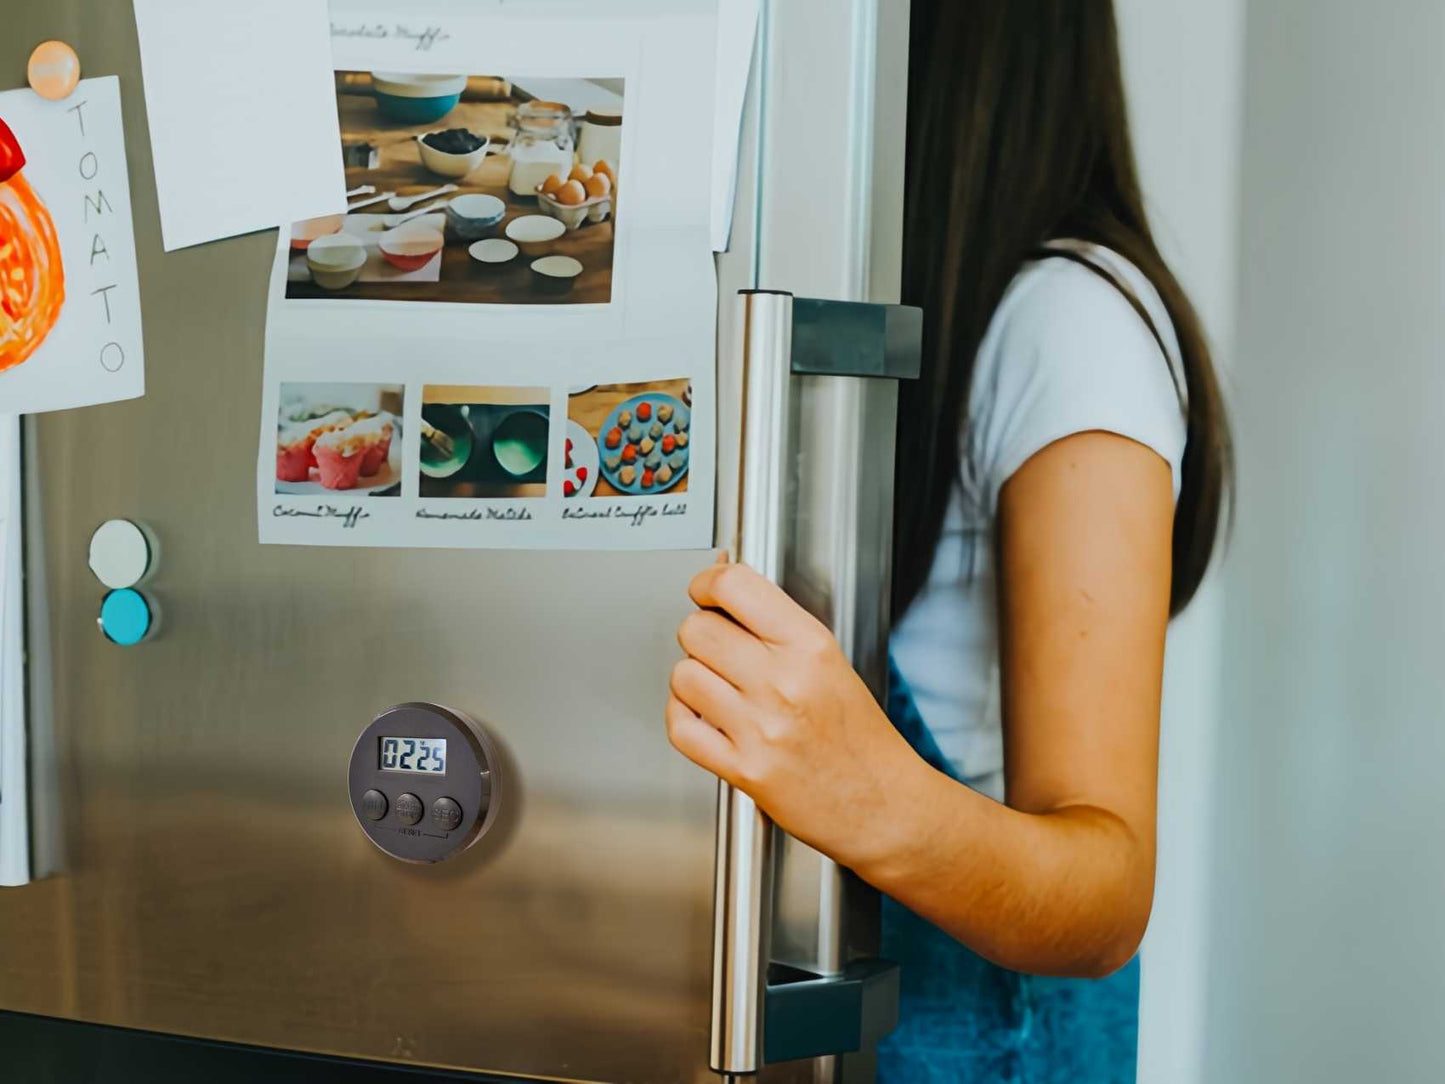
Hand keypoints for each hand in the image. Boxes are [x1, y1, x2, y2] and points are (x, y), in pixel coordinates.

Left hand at [667, 559, 923, 870]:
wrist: (883, 805)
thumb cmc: (861, 738)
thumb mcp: (832, 662)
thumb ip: (778, 627)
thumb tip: (724, 591)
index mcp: (810, 647)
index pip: (734, 587)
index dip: (707, 583)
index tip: (705, 591)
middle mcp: (784, 682)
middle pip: (697, 630)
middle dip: (700, 635)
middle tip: (717, 648)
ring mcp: (762, 727)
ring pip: (683, 676)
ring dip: (692, 680)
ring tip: (717, 689)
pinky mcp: (745, 769)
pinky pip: (681, 728)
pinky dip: (683, 719)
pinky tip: (704, 718)